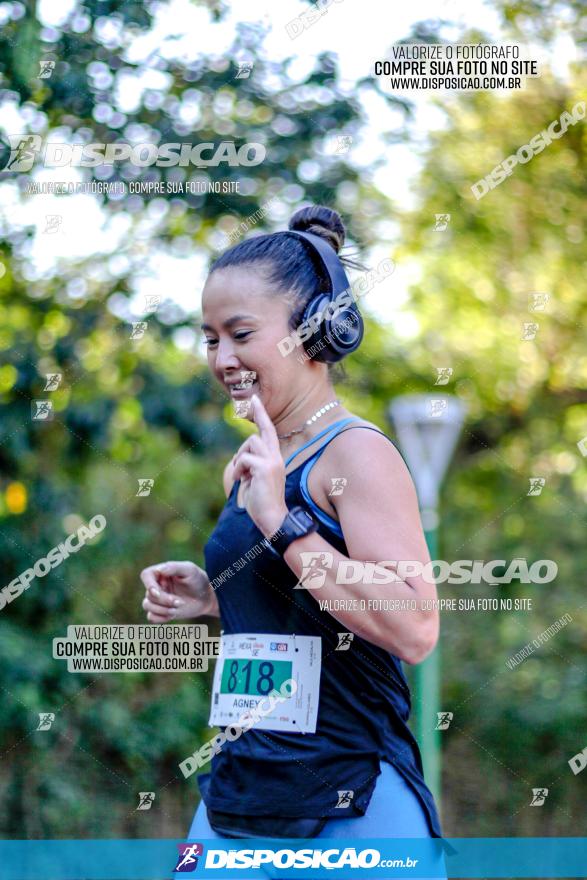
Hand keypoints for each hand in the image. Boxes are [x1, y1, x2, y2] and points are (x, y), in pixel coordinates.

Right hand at [140, 560, 218, 621]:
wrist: (206, 597)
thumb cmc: (198, 580)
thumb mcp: (190, 570)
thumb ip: (174, 567)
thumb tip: (159, 570)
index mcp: (161, 572)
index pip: (146, 575)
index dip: (149, 585)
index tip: (159, 592)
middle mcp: (157, 585)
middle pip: (149, 594)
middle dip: (164, 600)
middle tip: (180, 602)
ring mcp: (157, 599)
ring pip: (147, 606)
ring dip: (162, 609)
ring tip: (178, 608)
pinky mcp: (161, 611)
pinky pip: (151, 617)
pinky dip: (161, 617)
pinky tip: (173, 614)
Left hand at [232, 394, 288, 536]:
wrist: (272, 519)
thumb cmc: (261, 502)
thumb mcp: (254, 479)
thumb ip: (250, 466)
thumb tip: (240, 457)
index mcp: (275, 459)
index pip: (269, 433)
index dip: (262, 416)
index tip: (256, 400)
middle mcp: (276, 457)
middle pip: (264, 430)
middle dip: (256, 421)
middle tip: (251, 415)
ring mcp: (272, 462)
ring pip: (250, 443)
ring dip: (239, 457)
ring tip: (240, 475)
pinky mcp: (265, 469)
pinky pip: (244, 459)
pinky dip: (237, 469)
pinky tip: (240, 480)